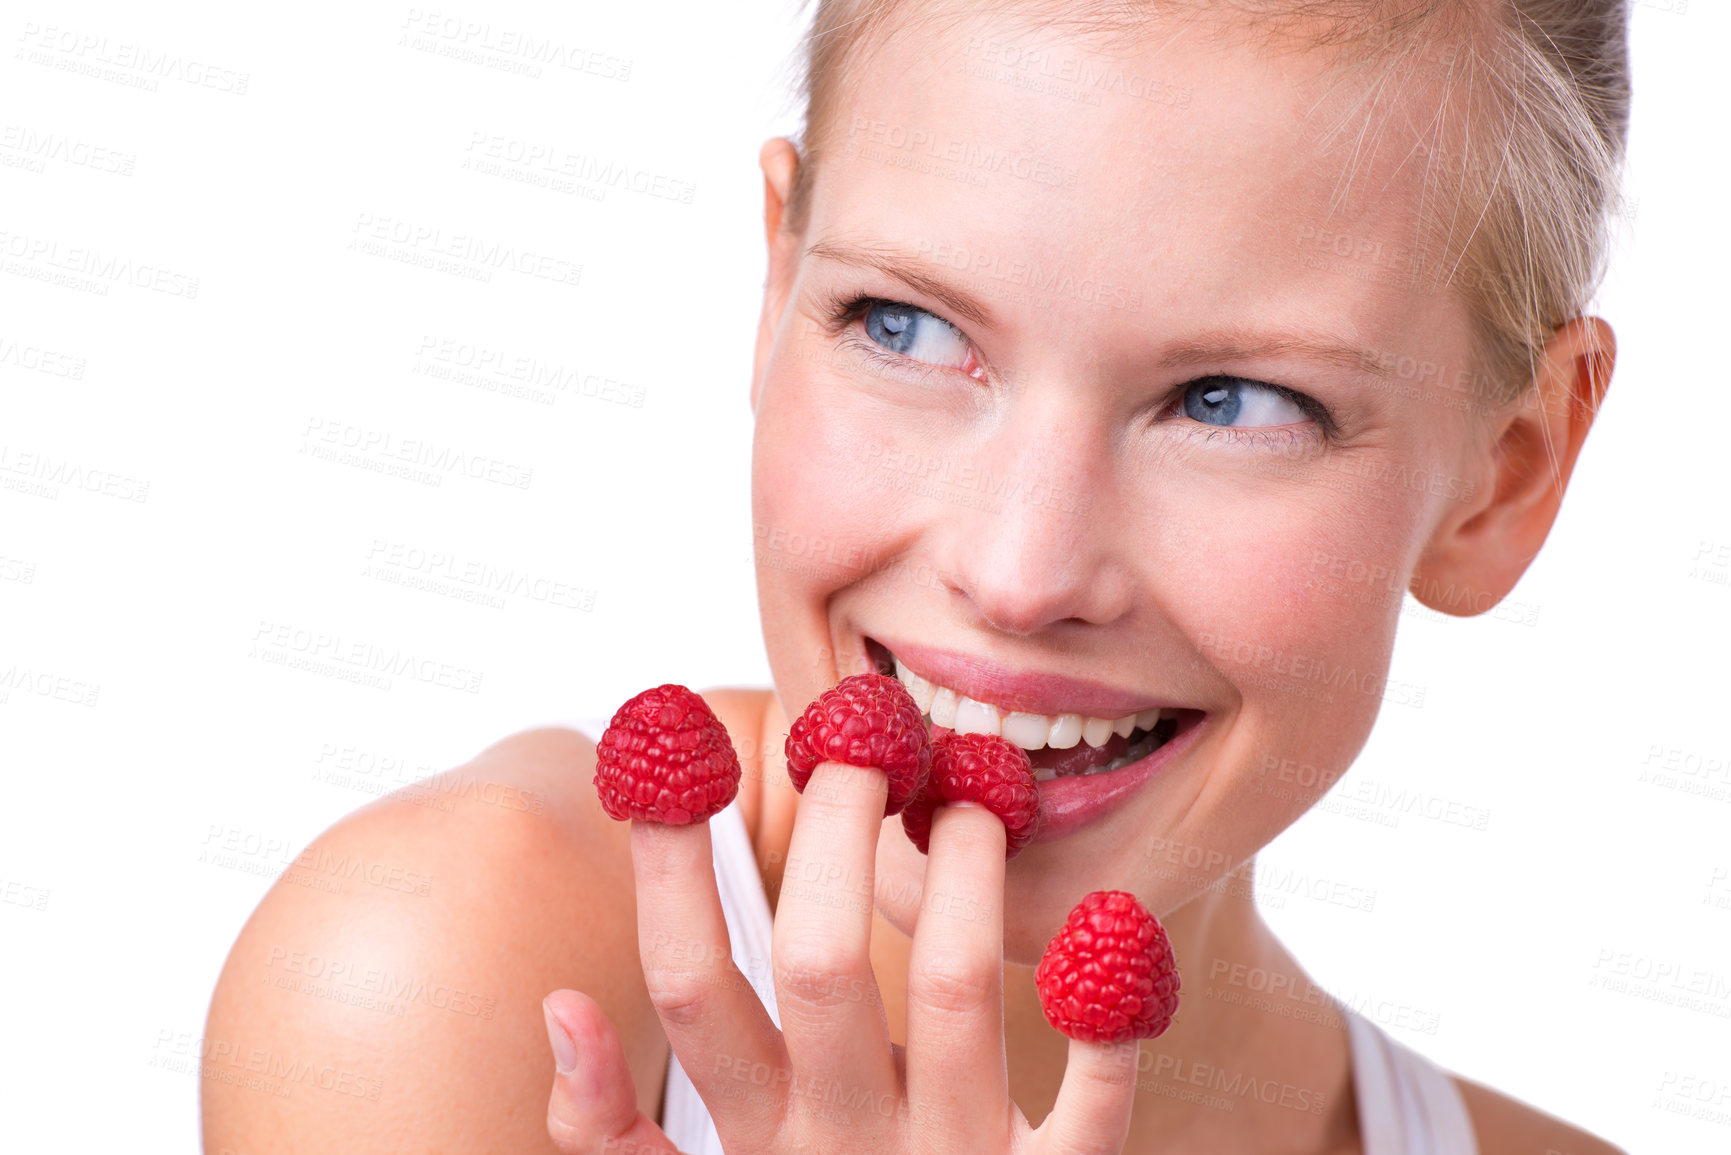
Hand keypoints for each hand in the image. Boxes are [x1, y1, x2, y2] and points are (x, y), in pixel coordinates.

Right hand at [542, 760, 1140, 1152]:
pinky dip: (1112, 1017)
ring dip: (957, 878)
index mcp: (756, 1142)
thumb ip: (607, 1131)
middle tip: (852, 744)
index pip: (690, 990)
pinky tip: (1114, 924)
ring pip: (951, 996)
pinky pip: (1095, 1108)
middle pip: (816, 971)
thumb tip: (560, 1005)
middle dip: (828, 839)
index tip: (663, 758)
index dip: (667, 870)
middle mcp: (844, 1151)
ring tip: (967, 795)